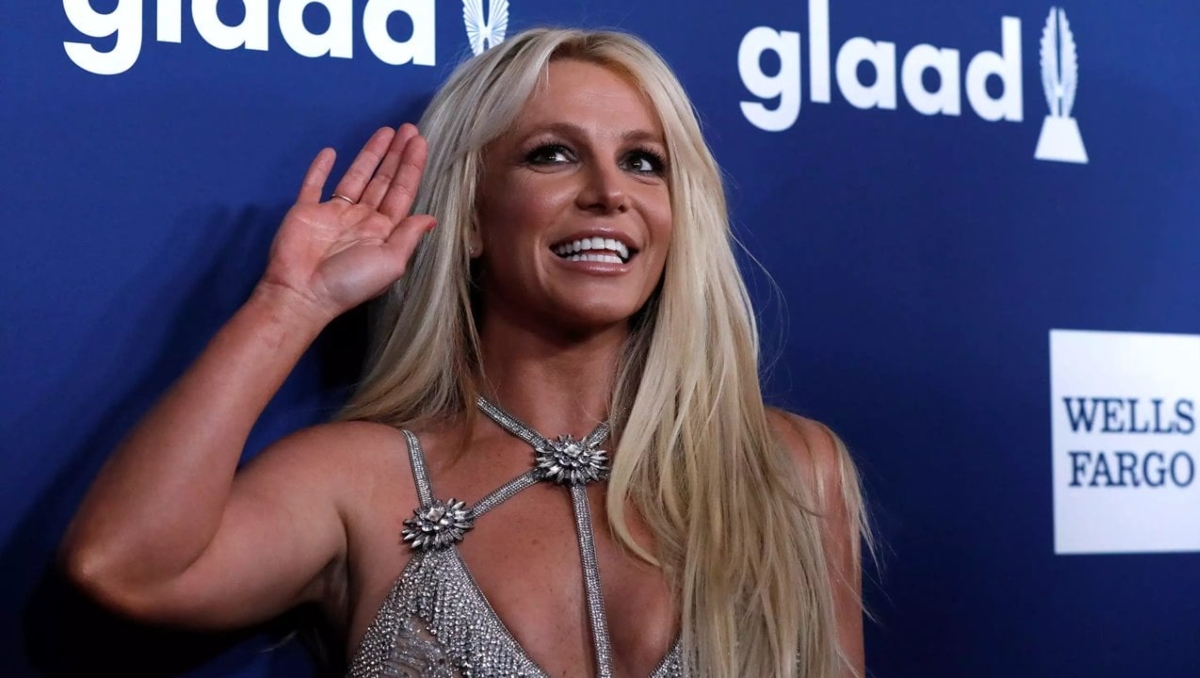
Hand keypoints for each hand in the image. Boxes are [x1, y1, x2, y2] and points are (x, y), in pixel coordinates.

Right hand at [259, 124, 434, 321]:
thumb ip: (409, 236)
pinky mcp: (306, 210)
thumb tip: (431, 217)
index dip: (412, 167)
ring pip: (356, 177)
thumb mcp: (390, 262)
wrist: (302, 293)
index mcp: (383, 232)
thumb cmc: (349, 282)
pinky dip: (321, 168)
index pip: (402, 192)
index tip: (420, 142)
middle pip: (384, 180)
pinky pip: (314, 184)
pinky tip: (331, 151)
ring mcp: (333, 213)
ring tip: (385, 131)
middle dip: (397, 155)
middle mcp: (361, 219)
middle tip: (409, 129)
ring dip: (370, 154)